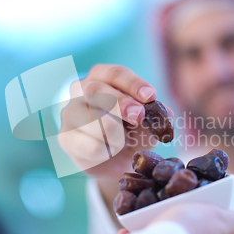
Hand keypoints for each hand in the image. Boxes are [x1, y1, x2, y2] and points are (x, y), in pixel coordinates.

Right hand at [58, 64, 172, 207]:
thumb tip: (167, 114)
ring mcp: (70, 112)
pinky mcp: (66, 138)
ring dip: (112, 131)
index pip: (115, 73)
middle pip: (95, 90)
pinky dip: (105, 150)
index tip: (150, 96)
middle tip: (139, 116)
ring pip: (87, 117)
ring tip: (123, 140)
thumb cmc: (132, 131)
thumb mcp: (148, 122)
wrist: (116, 159)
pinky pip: (86, 144)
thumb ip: (156, 117)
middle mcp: (81, 89)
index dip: (133, 84)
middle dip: (120, 103)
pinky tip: (110, 151)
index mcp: (102, 77)